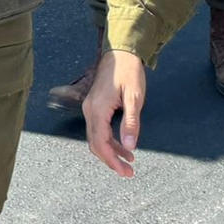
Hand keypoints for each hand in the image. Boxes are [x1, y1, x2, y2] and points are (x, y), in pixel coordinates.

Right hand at [82, 49, 147, 176]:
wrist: (120, 51)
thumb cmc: (128, 72)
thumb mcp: (134, 97)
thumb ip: (131, 122)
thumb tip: (130, 146)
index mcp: (97, 110)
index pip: (100, 143)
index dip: (112, 160)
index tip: (125, 171)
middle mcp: (89, 110)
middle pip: (95, 144)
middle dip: (111, 160)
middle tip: (128, 172)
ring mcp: (90, 108)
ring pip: (97, 138)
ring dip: (111, 152)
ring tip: (129, 161)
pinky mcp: (94, 106)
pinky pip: (99, 129)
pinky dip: (110, 141)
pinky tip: (124, 145)